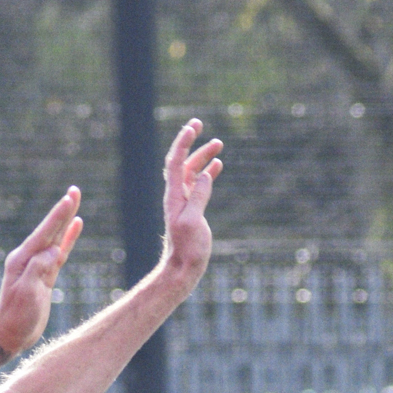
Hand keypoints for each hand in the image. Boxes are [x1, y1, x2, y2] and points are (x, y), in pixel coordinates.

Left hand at [0, 188, 83, 354]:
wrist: (9, 335)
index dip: (58, 216)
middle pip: (50, 229)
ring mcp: (37, 265)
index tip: (69, 199)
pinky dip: (68, 238)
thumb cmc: (15, 316)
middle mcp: (29, 258)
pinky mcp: (45, 275)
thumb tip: (54, 252)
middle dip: (63, 210)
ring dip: (66, 220)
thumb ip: (38, 269)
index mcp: (22, 259)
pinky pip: (60, 251)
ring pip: (56, 237)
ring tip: (75, 201)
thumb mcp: (26, 293)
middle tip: (75, 191)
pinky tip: (76, 226)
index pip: (44, 233)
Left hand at [156, 118, 220, 286]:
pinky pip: (198, 184)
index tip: (194, 126)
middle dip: (191, 142)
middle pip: (182, 161)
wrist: (183, 268)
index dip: (183, 142)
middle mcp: (176, 195)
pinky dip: (207, 172)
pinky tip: (217, 166)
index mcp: (174, 195)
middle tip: (200, 124)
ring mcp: (184, 202)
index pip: (176, 161)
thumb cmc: (188, 249)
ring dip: (202, 156)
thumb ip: (198, 197)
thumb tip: (205, 174)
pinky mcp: (192, 209)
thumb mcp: (193, 222)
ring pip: (191, 171)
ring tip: (218, 144)